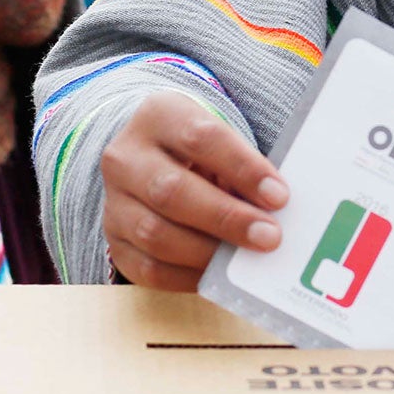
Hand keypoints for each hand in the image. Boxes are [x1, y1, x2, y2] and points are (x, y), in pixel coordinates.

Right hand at [100, 93, 287, 290]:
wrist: (153, 161)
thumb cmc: (203, 153)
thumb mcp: (221, 141)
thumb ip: (244, 170)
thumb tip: (277, 212)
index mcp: (158, 117)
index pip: (201, 138)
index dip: (242, 168)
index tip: (279, 196)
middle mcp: (125, 157)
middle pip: (172, 190)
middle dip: (226, 217)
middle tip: (269, 236)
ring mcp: (114, 202)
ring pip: (155, 233)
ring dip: (208, 252)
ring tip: (246, 261)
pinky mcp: (115, 241)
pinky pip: (148, 268)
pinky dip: (187, 277)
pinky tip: (218, 275)